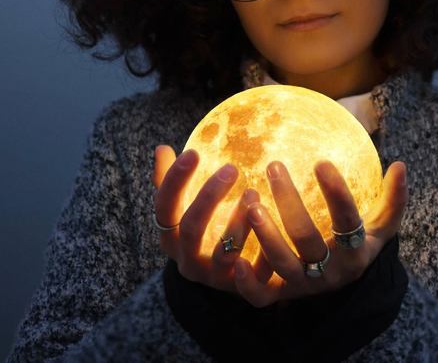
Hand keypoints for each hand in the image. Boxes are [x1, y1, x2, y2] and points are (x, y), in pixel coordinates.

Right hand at [152, 145, 258, 293]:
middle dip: (209, 197)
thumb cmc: (205, 230)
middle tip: (231, 168)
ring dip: (238, 225)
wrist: (225, 279)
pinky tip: (276, 230)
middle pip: (191, 229)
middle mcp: (187, 261)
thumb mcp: (185, 208)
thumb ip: (171, 181)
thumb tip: (161, 147)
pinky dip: (262, 257)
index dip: (175, 181)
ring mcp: (213, 278)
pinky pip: (253, 277)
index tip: (193, 152)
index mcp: (170, 237)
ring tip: (254, 193)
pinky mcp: (241, 291)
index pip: (164, 208)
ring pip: (223, 255)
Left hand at [233, 158, 407, 307]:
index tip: (321, 162)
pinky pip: (262, 296)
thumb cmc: (358, 244)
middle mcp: (330, 272)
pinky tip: (236, 259)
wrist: (342, 285)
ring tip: (251, 203)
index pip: (347, 220)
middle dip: (289, 201)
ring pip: (283, 263)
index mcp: (356, 252)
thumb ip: (393, 199)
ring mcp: (304, 286)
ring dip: (265, 234)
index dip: (336, 193)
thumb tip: (401, 166)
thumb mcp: (380, 227)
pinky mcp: (281, 296)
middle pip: (306, 237)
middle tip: (274, 165)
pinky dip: (248, 283)